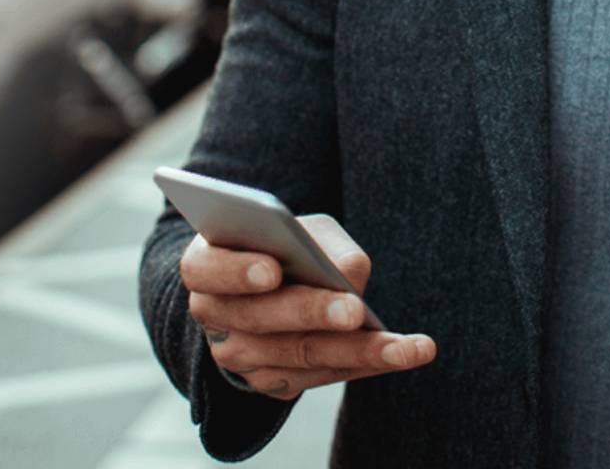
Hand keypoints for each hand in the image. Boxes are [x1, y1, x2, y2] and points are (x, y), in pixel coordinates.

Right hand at [180, 212, 435, 400]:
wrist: (261, 288)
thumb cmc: (280, 242)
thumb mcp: (297, 226)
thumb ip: (319, 241)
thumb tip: (352, 276)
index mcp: (203, 265)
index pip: (210, 268)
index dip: (239, 271)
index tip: (272, 269)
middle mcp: (212, 316)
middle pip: (261, 319)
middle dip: (311, 313)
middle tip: (353, 309)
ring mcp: (238, 357)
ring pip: (297, 356)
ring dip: (355, 351)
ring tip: (403, 346)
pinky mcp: (270, 383)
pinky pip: (320, 377)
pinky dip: (365, 364)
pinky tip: (406, 353)